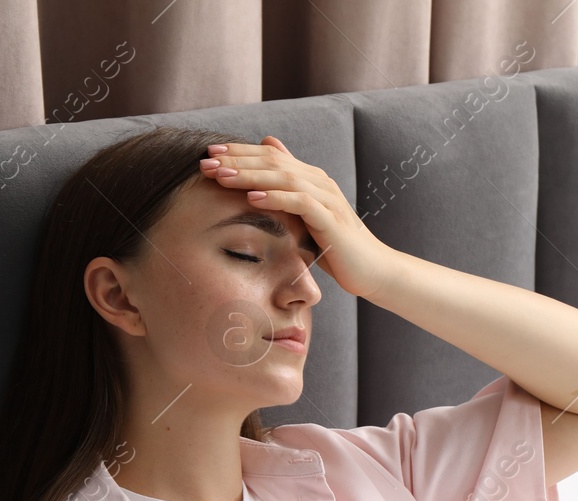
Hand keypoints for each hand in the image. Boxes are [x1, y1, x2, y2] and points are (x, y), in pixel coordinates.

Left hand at [200, 135, 398, 301]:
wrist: (372, 270)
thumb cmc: (337, 247)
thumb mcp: (307, 218)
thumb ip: (288, 191)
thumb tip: (270, 156)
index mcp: (310, 178)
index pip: (270, 155)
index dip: (239, 152)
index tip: (208, 154)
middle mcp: (319, 181)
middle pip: (273, 161)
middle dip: (237, 160)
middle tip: (205, 162)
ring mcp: (327, 198)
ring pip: (284, 177)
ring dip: (250, 176)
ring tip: (221, 177)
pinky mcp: (331, 220)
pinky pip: (300, 203)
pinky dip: (276, 198)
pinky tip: (252, 198)